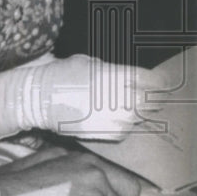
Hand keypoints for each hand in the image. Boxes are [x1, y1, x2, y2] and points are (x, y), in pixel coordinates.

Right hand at [31, 55, 161, 140]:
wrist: (39, 98)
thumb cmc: (60, 75)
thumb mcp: (86, 62)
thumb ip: (111, 70)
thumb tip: (126, 77)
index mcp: (118, 76)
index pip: (152, 80)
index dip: (157, 81)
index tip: (157, 82)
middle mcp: (122, 98)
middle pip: (150, 100)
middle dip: (149, 97)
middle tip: (144, 96)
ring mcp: (117, 117)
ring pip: (139, 116)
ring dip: (135, 111)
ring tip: (121, 106)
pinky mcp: (109, 133)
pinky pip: (125, 129)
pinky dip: (122, 124)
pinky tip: (109, 117)